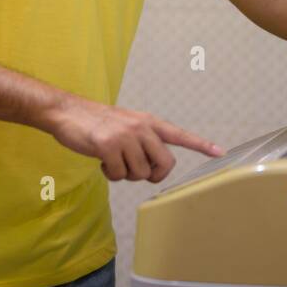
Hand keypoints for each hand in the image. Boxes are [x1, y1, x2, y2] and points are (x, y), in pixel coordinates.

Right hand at [45, 96, 224, 182]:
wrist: (66, 112)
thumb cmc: (95, 122)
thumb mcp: (125, 124)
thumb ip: (142, 141)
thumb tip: (151, 167)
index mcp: (148, 121)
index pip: (179, 134)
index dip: (200, 145)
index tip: (220, 152)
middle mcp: (141, 127)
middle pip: (164, 164)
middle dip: (152, 174)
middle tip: (136, 171)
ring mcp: (125, 136)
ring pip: (140, 173)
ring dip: (125, 174)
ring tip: (112, 160)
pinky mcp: (108, 145)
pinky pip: (119, 174)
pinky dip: (110, 174)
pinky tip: (101, 161)